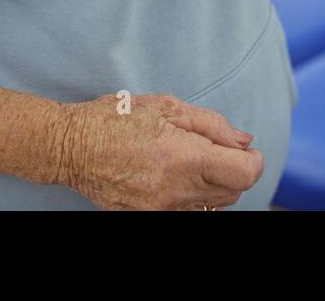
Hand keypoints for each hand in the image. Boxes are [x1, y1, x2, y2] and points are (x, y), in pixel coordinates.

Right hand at [58, 93, 264, 210]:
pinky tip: (174, 176)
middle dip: (234, 171)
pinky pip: (186, 212)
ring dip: (214, 185)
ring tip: (191, 161)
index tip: (246, 151)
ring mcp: (161, 209)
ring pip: (212, 207)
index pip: (244, 173)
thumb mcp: (166, 106)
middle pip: (233, 193)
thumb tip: (244, 141)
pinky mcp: (148, 217)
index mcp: (183, 157)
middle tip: (215, 149)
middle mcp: (176, 190)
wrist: (70, 147)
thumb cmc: (115, 119)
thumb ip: (212, 124)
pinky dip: (191, 196)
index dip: (253, 161)